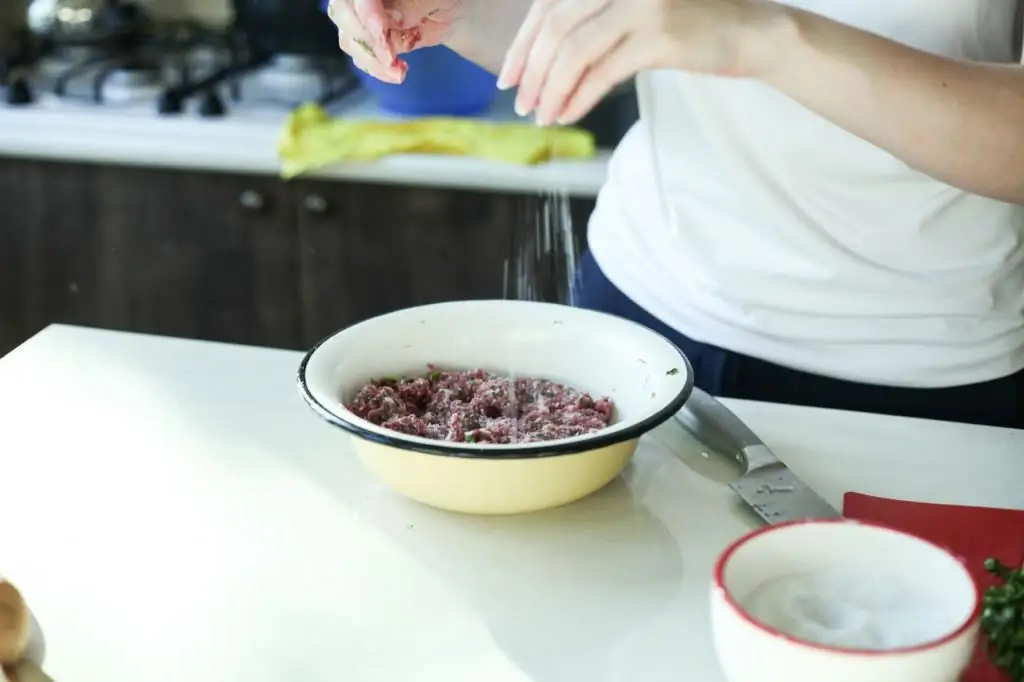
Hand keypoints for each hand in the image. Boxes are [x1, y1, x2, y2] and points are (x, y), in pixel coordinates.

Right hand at [327, 0, 465, 82]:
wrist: (449, 11)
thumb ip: (410, 7)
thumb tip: (390, 19)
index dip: (366, 13)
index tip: (381, 32)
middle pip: (342, 14)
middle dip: (367, 40)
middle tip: (390, 58)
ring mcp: (358, 16)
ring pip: (348, 38)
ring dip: (372, 60)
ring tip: (400, 71)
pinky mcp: (364, 39)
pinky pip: (360, 56)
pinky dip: (377, 68)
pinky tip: (397, 72)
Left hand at [497, 0, 780, 124]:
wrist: (749, 32)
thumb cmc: (687, 27)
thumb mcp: (632, 15)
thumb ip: (591, 25)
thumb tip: (538, 62)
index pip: (548, 4)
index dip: (522, 43)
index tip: (509, 76)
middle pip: (555, 27)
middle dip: (532, 71)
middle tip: (522, 103)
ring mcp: (642, 4)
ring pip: (574, 51)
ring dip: (551, 89)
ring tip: (543, 116)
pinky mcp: (660, 36)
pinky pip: (603, 71)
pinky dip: (578, 97)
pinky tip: (568, 115)